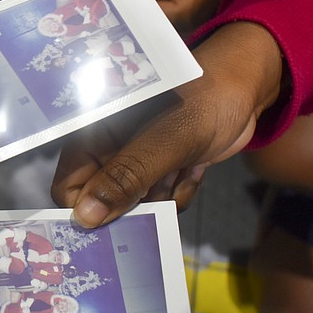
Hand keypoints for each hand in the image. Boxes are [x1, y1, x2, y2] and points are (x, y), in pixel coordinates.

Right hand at [51, 22, 282, 227]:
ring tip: (181, 170)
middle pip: (101, 203)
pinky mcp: (160, 171)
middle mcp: (107, 152)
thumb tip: (84, 219)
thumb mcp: (164, 142)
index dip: (86, 209)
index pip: (68, 188)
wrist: (244, 90)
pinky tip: (194, 169)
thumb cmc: (202, 103)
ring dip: (161, 199)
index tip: (114, 223)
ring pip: (134, 206)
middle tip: (158, 195)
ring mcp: (134, 163)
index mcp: (92, 137)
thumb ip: (124, 178)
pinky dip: (179, 193)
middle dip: (132, 207)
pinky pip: (159, 202)